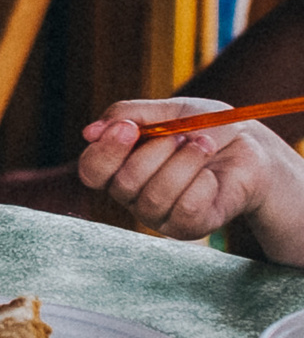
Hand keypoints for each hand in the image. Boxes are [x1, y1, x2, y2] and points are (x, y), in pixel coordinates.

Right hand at [79, 98, 303, 244]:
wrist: (249, 146)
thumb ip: (126, 115)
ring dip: (184, 163)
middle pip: (124, 183)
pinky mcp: (188, 226)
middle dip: (157, 151)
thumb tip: (89, 133)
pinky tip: (212, 174)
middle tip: (182, 136)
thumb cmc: (204, 127)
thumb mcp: (166, 110)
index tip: (129, 128)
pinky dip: (203, 183)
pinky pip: (186, 208)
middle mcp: (132, 195)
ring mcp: (158, 214)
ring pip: (154, 197)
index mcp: (119, 166)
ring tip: (204, 146)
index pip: (91, 171)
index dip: (106, 151)